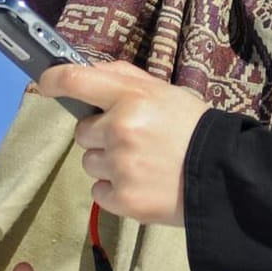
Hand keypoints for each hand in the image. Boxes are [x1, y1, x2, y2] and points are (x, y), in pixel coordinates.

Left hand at [37, 61, 210, 226]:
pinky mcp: (121, 198)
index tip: (46, 84)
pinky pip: (98, 191)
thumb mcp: (168, 93)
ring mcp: (119, 166)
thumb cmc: (195, 128)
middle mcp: (120, 130)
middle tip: (134, 140)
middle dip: (101, 136)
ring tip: (143, 165)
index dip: (54, 80)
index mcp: (133, 99)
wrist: (225, 174)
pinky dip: (116, 190)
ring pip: (89, 163)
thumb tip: (89, 72)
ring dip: (109, 164)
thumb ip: (128, 79)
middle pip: (82, 132)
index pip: (77, 81)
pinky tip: (142, 184)